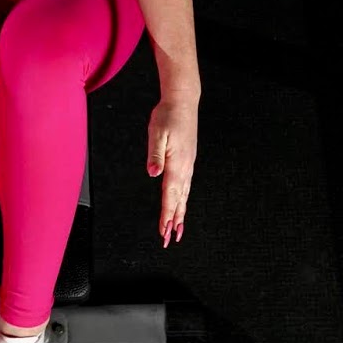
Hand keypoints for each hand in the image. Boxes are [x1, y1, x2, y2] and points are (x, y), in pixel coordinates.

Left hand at [147, 96, 197, 247]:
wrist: (184, 102)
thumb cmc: (168, 116)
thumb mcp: (156, 133)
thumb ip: (155, 154)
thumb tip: (153, 172)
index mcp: (176, 163)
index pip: (170, 195)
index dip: (166, 214)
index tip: (164, 231)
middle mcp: (185, 167)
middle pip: (179, 200)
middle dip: (174, 221)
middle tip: (170, 240)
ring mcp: (188, 164)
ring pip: (184, 195)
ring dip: (180, 213)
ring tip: (178, 230)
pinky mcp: (188, 160)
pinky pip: (186, 186)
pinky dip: (183, 199)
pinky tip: (181, 204)